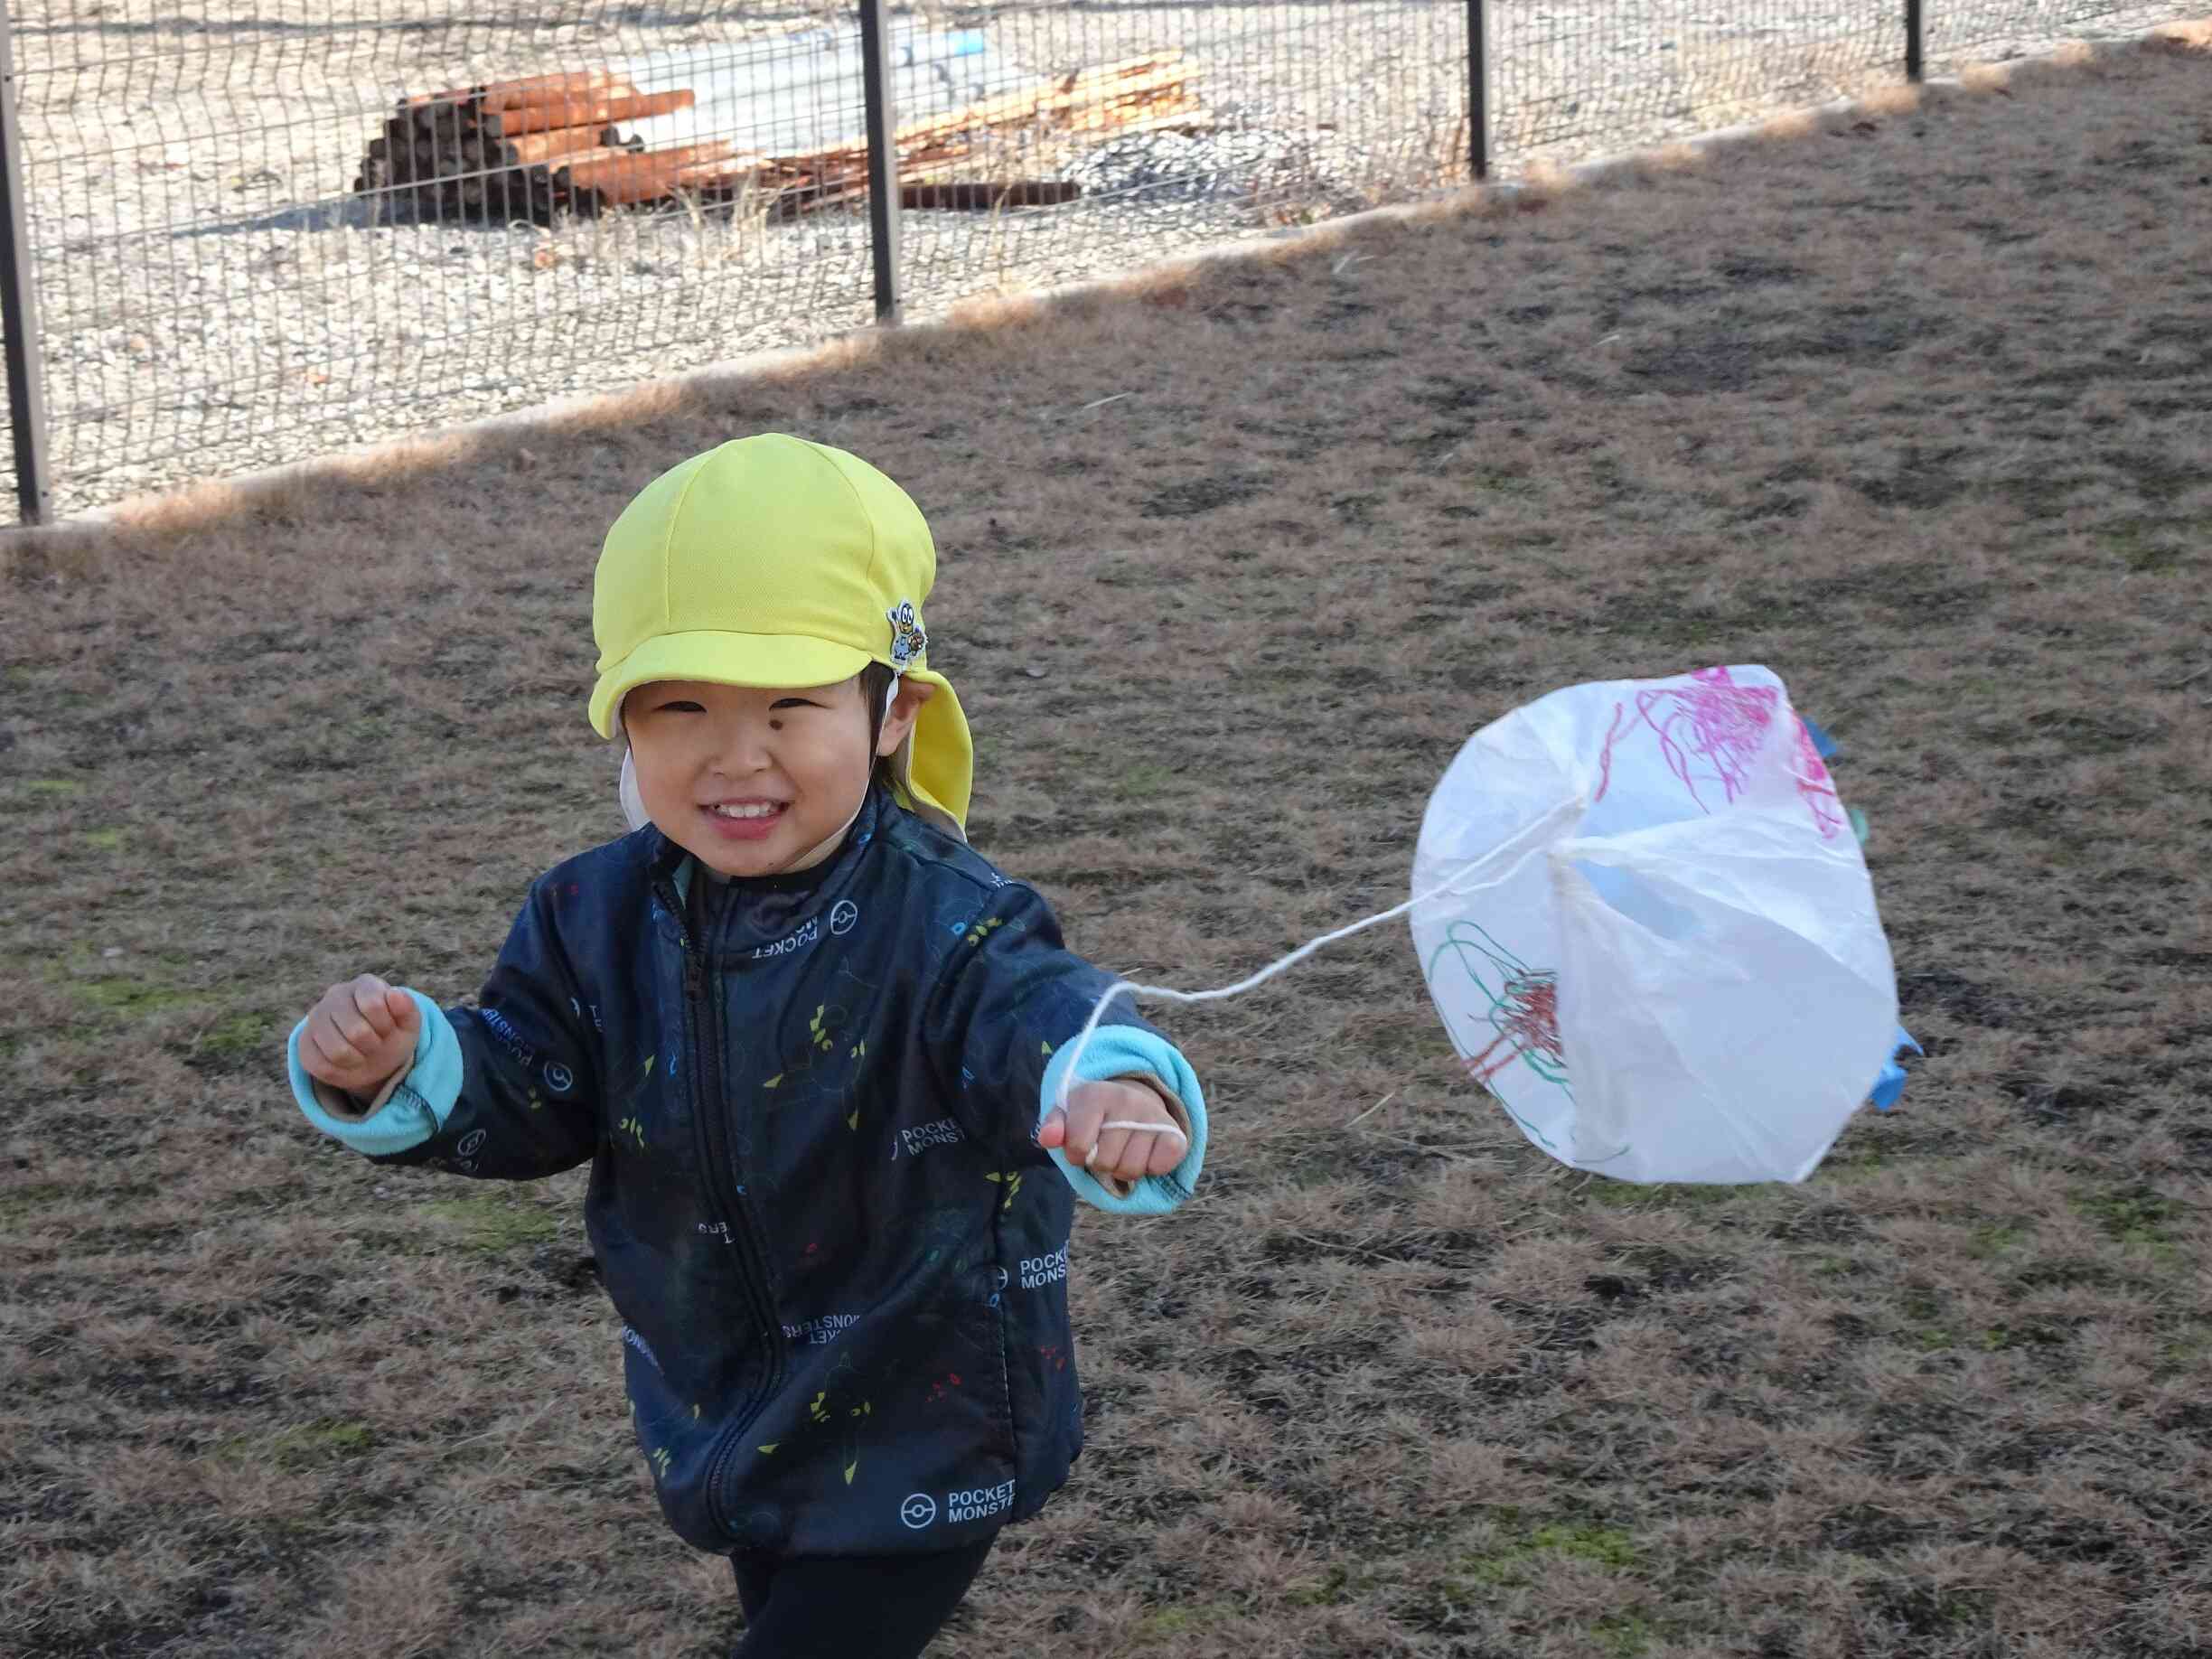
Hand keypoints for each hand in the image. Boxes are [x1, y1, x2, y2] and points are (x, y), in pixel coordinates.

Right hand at [298, 974, 418, 1100]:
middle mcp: (335, 995)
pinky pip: (321, 1066)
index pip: (373, 1005)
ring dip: (358, 1060)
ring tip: (361, 1052)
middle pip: (356, 1031)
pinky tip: (346, 1062)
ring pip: (337, 1052)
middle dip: (373, 1045)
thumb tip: (395, 993)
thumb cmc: (391, 1034)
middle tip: (375, 1043)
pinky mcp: (304, 1042)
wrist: (373, 1054)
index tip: (388, 1029)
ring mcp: (315, 1017)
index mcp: (365, 984)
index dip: (385, 1026)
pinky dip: (341, 1072)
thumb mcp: (408, 1024)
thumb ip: (407, 1009)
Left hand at [1039, 1078, 1187, 1187]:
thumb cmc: (1093, 1114)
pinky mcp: (1174, 1132)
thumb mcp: (1068, 1114)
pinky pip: (1159, 1166)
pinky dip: (1151, 1168)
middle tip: (1105, 1147)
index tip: (1080, 1146)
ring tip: (1123, 1150)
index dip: (1076, 1155)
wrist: (1132, 1098)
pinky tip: (1145, 1152)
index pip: (1079, 1145)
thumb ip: (1053, 1127)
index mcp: (1095, 1095)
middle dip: (1101, 1163)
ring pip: (1131, 1169)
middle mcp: (1126, 1100)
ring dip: (1123, 1169)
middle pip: (1105, 1161)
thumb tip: (1047, 1139)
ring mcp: (1152, 1115)